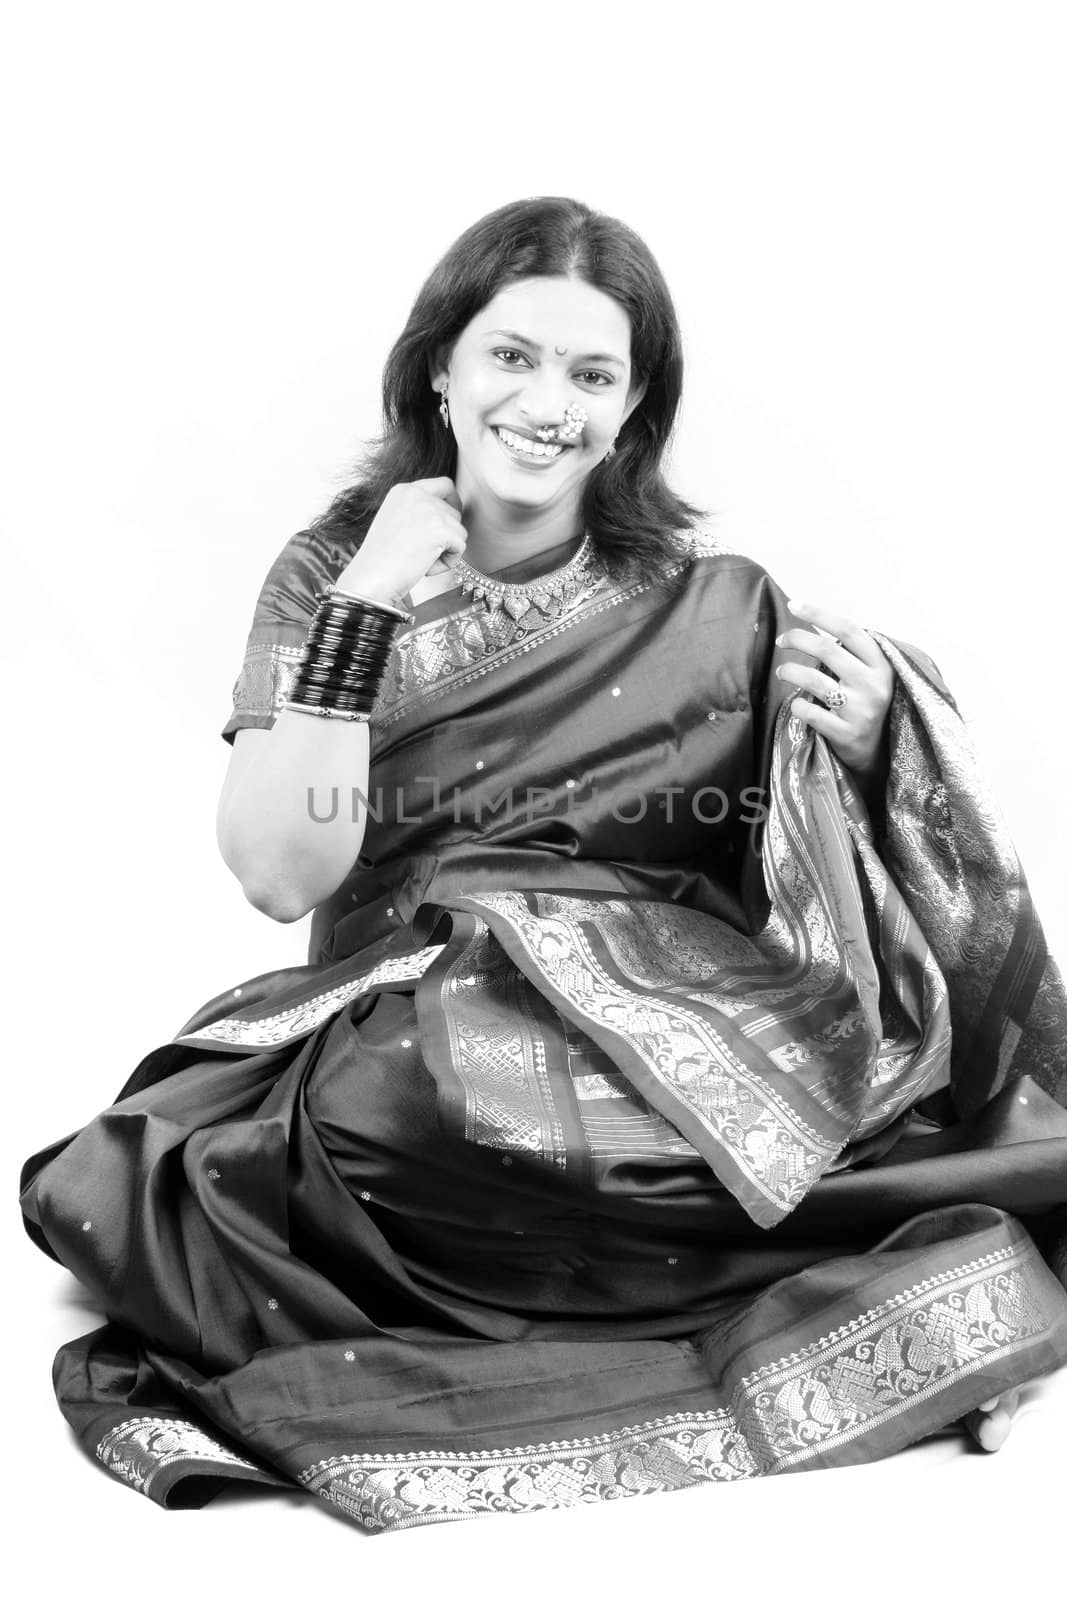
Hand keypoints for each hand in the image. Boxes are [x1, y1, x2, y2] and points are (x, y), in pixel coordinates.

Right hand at [335, 478, 466, 604]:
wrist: (371, 577)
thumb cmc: (380, 559)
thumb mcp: (395, 521)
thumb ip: (417, 512)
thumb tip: (447, 516)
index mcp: (404, 490)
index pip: (444, 485)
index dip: (453, 503)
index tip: (450, 521)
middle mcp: (418, 494)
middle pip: (455, 512)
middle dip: (447, 535)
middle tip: (424, 552)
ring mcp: (430, 509)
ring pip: (460, 531)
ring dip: (445, 551)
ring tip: (419, 560)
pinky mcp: (441, 529)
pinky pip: (460, 547)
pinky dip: (447, 563)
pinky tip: (426, 568)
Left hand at [775, 599, 894, 778]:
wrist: (878, 751)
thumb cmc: (866, 703)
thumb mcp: (869, 675)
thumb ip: (850, 654)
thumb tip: (810, 623)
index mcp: (881, 665)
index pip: (849, 630)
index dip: (819, 614)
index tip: (794, 604)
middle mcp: (873, 685)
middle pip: (827, 650)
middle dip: (797, 639)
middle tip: (781, 640)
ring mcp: (861, 711)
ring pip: (814, 680)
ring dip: (790, 671)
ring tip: (782, 671)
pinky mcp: (846, 734)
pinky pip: (810, 712)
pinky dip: (797, 705)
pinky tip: (796, 703)